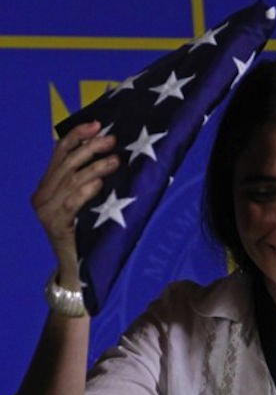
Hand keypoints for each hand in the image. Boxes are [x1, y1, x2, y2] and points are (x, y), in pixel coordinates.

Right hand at [31, 121, 118, 281]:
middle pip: (67, 163)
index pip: (60, 153)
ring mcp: (46, 211)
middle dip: (90, 149)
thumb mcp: (86, 202)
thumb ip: (88, 181)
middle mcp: (42, 196)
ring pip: (71, 181)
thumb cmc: (87, 234)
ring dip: (95, 168)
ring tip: (114, 160)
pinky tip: (99, 183)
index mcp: (47, 186)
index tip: (98, 125)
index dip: (78, 137)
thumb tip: (111, 153)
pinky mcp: (55, 226)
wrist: (78, 269)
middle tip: (112, 140)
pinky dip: (85, 191)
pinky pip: (71, 203)